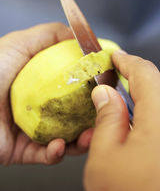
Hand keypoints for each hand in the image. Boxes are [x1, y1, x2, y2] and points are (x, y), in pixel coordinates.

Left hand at [0, 23, 92, 164]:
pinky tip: (58, 146)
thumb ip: (49, 36)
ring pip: (65, 139)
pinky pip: (44, 156)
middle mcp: (39, 107)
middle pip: (74, 115)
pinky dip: (55, 153)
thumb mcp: (19, 44)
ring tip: (87, 138)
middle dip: (92, 120)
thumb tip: (77, 33)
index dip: (92, 89)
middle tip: (104, 119)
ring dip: (80, 142)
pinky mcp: (21, 151)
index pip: (74, 88)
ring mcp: (31, 130)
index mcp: (41, 85)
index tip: (108, 89)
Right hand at [84, 50, 159, 190]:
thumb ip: (106, 119)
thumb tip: (106, 94)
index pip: (145, 73)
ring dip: (138, 128)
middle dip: (126, 104)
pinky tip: (138, 165)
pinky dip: (151, 142)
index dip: (127, 61)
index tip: (116, 58)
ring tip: (118, 153)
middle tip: (103, 116)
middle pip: (153, 99)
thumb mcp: (106, 160)